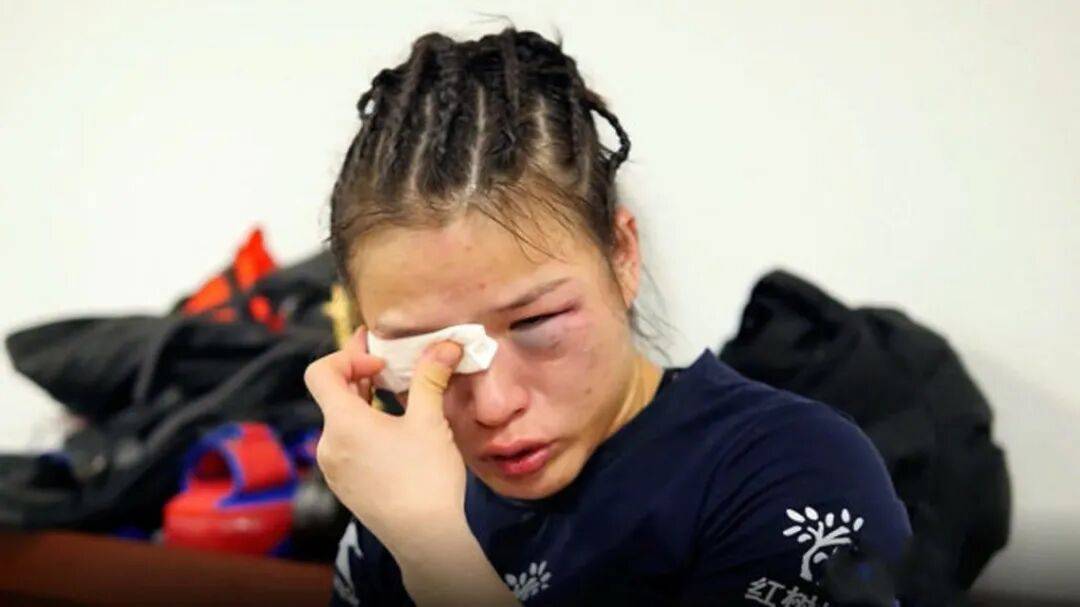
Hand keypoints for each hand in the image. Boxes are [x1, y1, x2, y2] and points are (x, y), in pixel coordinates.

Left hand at [304, 325, 466, 551]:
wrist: (424, 538)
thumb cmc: (426, 478)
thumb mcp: (430, 422)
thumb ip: (431, 377)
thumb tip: (446, 344)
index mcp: (342, 423)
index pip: (320, 372)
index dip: (347, 357)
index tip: (381, 365)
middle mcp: (328, 444)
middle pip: (332, 395)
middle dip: (360, 375)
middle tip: (389, 362)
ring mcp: (333, 468)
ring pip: (341, 421)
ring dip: (363, 403)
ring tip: (395, 398)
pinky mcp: (344, 485)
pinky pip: (346, 444)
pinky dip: (364, 429)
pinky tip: (394, 435)